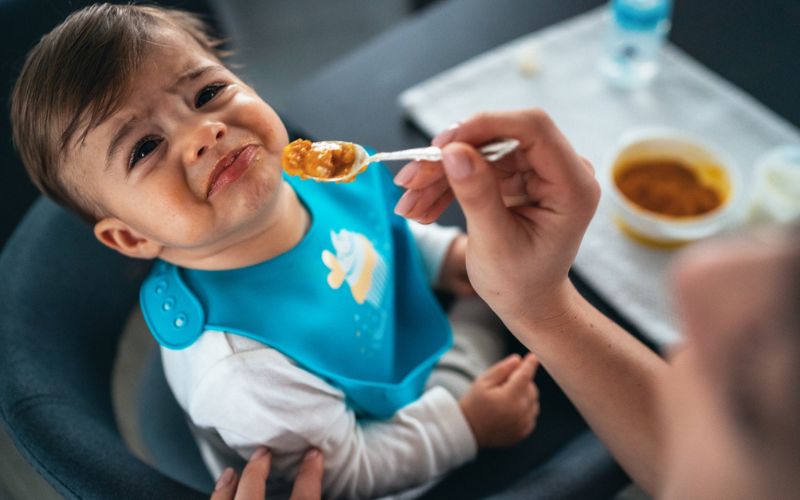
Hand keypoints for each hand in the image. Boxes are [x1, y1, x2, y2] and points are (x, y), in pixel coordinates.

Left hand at [211, 448, 323, 499]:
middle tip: (265, 452)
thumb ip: (307, 499)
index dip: (310, 474)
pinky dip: (217, 499)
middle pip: (253, 491)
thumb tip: (314, 491)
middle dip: (257, 470)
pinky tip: (219, 495)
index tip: (313, 455)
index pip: (304, 498)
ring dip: (226, 488)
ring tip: (230, 473)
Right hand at [394, 110, 599, 327]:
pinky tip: (421, 206)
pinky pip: (475, 167)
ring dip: (439, 176)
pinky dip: (446, 185)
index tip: (442, 145)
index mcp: (572, 185)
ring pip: (479, 152)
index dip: (485, 126)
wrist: (527, 301)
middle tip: (408, 180)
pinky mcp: (517, 177)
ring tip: (407, 204)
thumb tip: (452, 151)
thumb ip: (477, 195)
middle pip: (498, 139)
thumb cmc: (520, 282)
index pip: (532, 129)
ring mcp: (537, 171)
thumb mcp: (495, 242)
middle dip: (449, 158)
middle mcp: (560, 170)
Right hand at [459, 353, 539, 447]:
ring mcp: (523, 424)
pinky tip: (511, 409)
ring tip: (506, 397)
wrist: (468, 431)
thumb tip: (518, 360)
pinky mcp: (524, 432)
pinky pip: (532, 414)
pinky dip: (526, 408)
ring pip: (534, 401)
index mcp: (509, 398)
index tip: (533, 357)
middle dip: (522, 381)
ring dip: (526, 395)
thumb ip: (501, 369)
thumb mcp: (482, 382)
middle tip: (504, 383)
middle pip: (531, 388)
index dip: (529, 365)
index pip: (525, 376)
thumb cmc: (474, 404)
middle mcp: (520, 412)